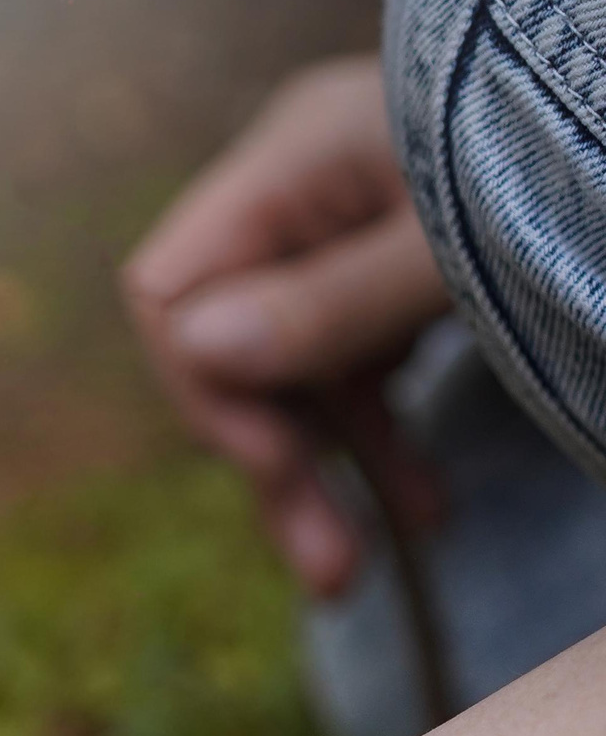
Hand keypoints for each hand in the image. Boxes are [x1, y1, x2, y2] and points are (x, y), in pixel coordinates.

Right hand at [123, 55, 452, 596]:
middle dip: (272, 462)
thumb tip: (192, 352)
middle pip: (229, 344)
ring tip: (355, 571)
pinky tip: (419, 505)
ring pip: (292, 373)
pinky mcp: (387, 275)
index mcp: (294, 164)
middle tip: (327, 572)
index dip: (205, 386)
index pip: (170, 292)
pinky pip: (352, 369)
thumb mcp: (456, 251)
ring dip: (327, 471)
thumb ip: (333, 300)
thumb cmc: (568, 174)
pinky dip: (375, 441)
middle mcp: (300, 199)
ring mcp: (342, 236)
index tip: (277, 462)